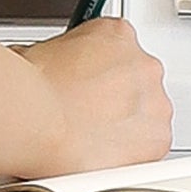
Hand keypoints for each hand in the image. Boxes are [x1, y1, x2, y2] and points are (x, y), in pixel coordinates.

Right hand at [15, 18, 172, 179]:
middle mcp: (143, 64)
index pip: (119, 49)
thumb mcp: (37, 51)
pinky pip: (151, 149)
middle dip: (116, 101)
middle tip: (87, 116)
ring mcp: (156, 102)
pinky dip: (132, 156)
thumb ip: (59, 58)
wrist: (37, 120)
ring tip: (91, 141)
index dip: (99, 71)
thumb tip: (46, 70)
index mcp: (117, 34)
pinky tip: (104, 157)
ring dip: (126, 128)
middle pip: (138, 83)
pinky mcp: (158, 138)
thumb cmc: (32, 88)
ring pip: (148, 117)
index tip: (89, 84)